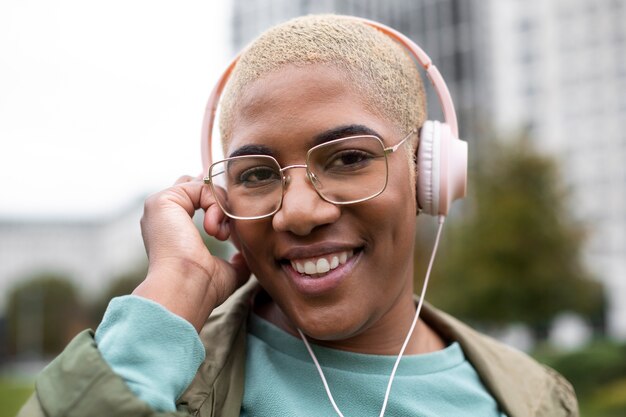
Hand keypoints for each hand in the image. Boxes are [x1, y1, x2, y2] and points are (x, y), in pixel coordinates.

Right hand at [133, 175, 249, 330]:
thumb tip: (243, 258)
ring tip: (221, 234)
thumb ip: (236, 261)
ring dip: (221, 206)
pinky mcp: (163, 200)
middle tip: (228, 225)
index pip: (196, 198)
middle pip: (197, 184)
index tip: (231, 223)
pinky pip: (201, 186)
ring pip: (203, 185)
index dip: (218, 202)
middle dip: (220, 199)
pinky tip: (214, 229)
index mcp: (172, 228)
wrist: (187, 288)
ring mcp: (160, 205)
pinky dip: (216, 204)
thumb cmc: (203, 288)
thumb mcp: (225, 272)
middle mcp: (163, 214)